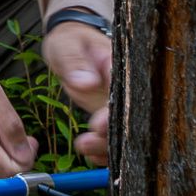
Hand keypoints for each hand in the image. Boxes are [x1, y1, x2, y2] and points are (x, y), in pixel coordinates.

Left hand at [42, 22, 113, 166]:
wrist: (70, 44)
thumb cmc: (70, 39)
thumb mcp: (66, 45)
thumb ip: (75, 61)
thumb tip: (87, 83)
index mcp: (121, 66)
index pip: (126, 93)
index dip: (115, 113)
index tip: (98, 124)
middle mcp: (126, 88)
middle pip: (129, 118)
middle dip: (111, 135)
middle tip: (87, 142)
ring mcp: (119, 103)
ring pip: (123, 132)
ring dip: (106, 146)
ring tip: (83, 147)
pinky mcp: (110, 115)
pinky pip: (112, 136)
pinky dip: (104, 149)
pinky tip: (90, 155)